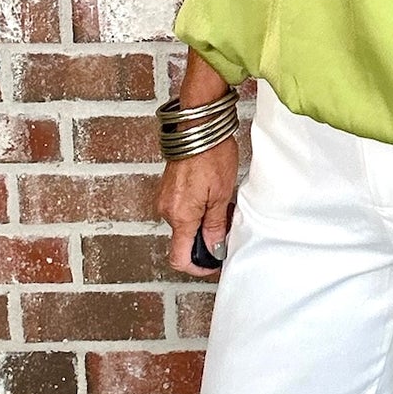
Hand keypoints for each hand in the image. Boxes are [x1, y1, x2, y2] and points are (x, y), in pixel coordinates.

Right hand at [157, 137, 238, 277]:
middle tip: (227, 224)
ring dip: (203, 222)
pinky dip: (196, 210)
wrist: (197, 125)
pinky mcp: (167, 189)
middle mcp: (166, 210)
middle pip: (184, 240)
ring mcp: (165, 199)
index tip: (213, 264)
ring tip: (222, 204)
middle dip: (206, 239)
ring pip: (184, 224)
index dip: (198, 267)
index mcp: (180, 216)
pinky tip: (211, 195)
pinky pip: (181, 209)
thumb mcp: (221, 194)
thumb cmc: (211, 154)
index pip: (179, 258)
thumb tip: (214, 248)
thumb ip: (215, 225)